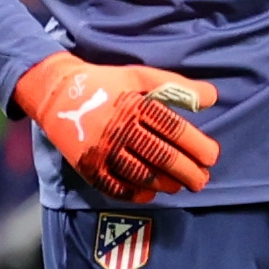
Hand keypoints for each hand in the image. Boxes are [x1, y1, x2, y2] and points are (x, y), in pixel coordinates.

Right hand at [15, 52, 218, 203]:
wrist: (56, 92)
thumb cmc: (105, 82)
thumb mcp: (139, 75)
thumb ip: (176, 86)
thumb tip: (212, 98)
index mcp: (135, 105)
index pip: (174, 130)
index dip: (198, 146)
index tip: (211, 156)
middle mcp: (120, 129)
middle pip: (162, 156)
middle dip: (188, 172)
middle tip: (201, 179)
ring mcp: (103, 150)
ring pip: (142, 175)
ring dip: (166, 184)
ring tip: (180, 185)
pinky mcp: (88, 166)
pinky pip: (116, 187)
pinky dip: (137, 193)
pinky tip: (151, 192)